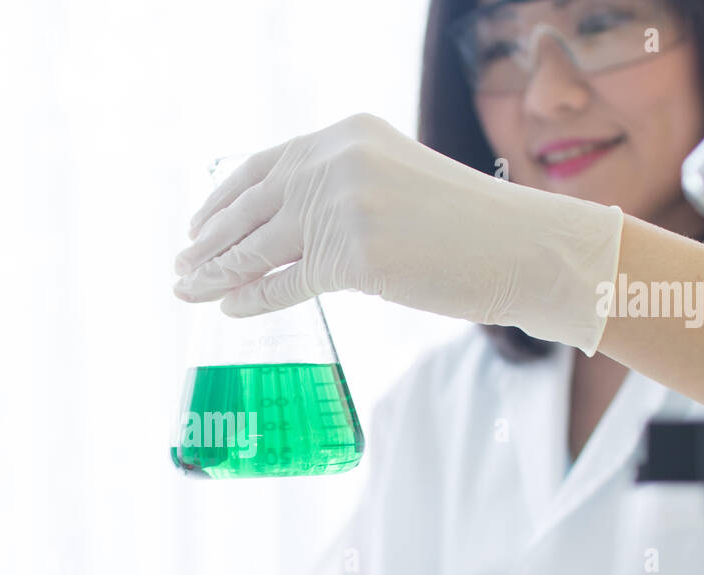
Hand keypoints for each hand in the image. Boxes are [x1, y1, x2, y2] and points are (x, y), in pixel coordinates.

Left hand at [173, 113, 624, 354]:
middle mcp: (336, 162)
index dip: (222, 199)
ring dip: (216, 272)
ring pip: (258, 246)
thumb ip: (338, 193)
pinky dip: (252, 298)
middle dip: (208, 240)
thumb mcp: (393, 184)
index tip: (196, 224)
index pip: (264, 166)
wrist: (524, 247)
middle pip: (251, 206)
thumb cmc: (467, 225)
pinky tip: (229, 310)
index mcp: (344, 136)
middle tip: (179, 266)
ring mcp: (344, 207)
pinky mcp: (354, 256)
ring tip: (187, 291)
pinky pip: (284, 283)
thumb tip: (281, 233)